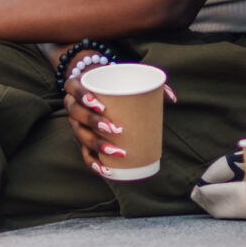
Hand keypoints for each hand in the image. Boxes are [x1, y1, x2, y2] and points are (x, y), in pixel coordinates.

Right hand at [62, 57, 174, 174]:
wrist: (99, 89)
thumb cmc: (113, 84)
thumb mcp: (125, 77)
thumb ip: (149, 84)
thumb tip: (173, 98)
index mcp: (77, 86)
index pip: (74, 89)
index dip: (83, 97)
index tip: (101, 105)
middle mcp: (72, 105)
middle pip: (77, 114)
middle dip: (94, 123)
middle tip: (116, 129)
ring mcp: (76, 124)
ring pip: (81, 135)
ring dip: (97, 144)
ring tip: (118, 151)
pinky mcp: (83, 139)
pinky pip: (84, 153)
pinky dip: (94, 162)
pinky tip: (106, 168)